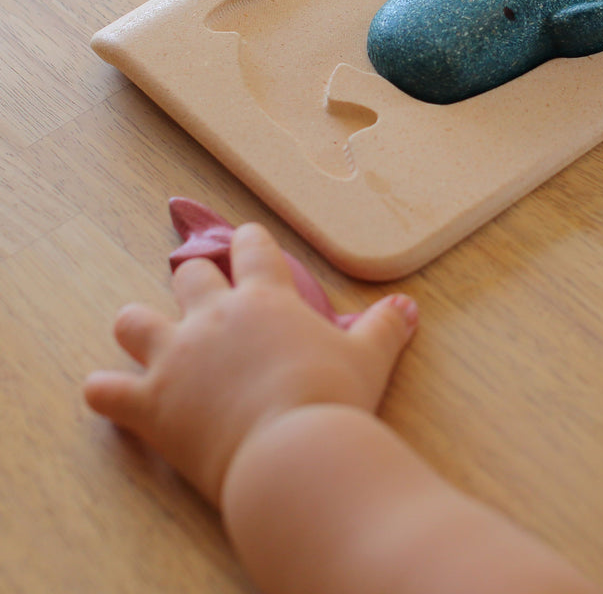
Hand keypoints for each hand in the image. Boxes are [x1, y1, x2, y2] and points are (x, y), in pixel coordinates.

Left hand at [84, 223, 417, 505]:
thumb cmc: (332, 397)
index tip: (248, 241)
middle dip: (195, 280)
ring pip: (134, 321)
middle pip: (189, 276)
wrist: (292, 450)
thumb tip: (408, 307)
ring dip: (138, 325)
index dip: (250, 242)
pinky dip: (105, 391)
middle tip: (203, 294)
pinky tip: (106, 393)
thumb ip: (385, 326)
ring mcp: (176, 357)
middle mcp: (214, 317)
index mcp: (265, 298)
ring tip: (143, 332)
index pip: (252, 249)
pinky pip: (107, 391)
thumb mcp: (370, 357)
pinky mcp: (151, 403)